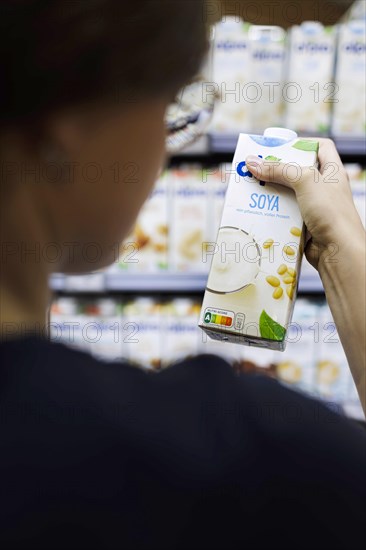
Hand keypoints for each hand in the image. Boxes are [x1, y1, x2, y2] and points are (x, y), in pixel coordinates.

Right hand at [246, 139, 364, 270]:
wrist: (338, 251)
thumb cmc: (331, 212)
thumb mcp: (305, 181)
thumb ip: (279, 170)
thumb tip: (253, 162)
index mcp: (332, 171)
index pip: (321, 147)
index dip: (302, 143)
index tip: (280, 147)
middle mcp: (324, 188)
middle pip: (298, 172)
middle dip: (277, 171)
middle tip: (257, 169)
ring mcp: (314, 208)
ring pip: (288, 195)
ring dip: (272, 193)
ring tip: (253, 189)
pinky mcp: (304, 225)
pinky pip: (285, 215)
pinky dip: (273, 213)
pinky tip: (259, 211)